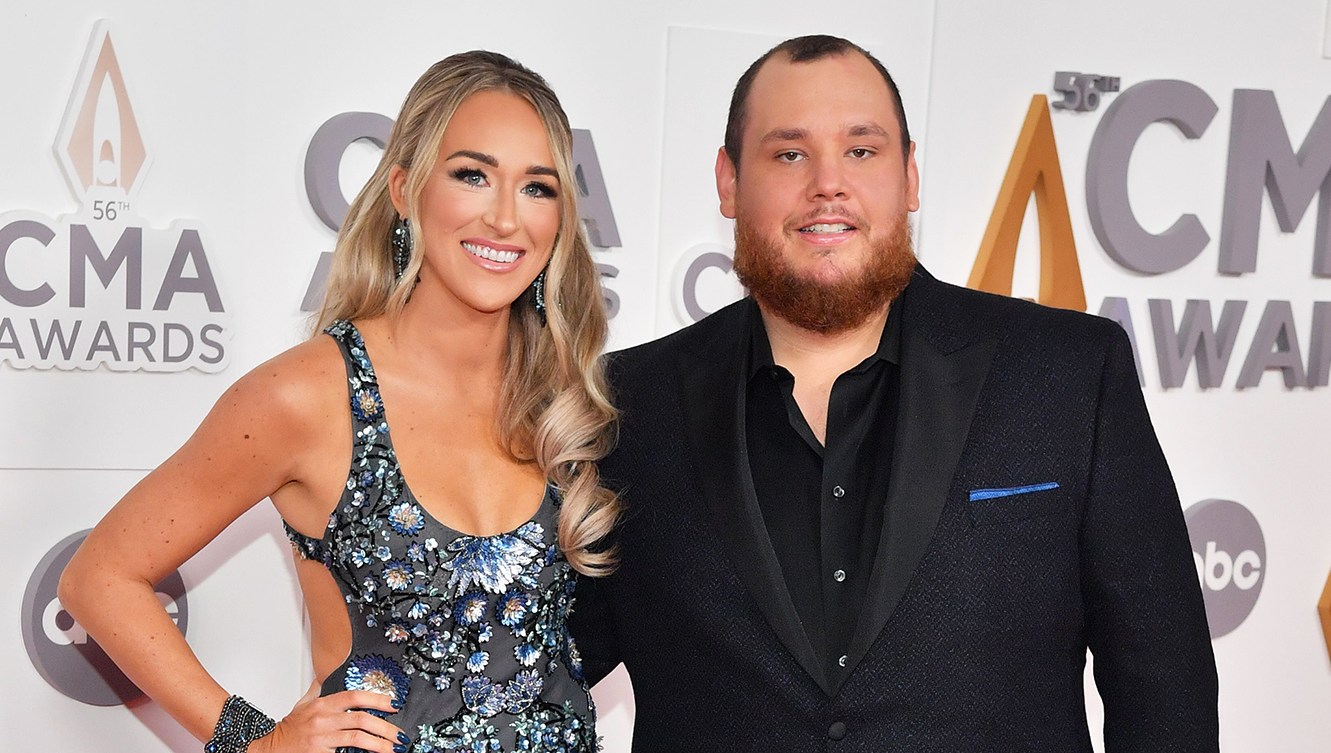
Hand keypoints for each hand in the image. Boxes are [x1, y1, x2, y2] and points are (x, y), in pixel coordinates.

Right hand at [250, 690, 408, 752]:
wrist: (270, 746)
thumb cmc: (290, 728)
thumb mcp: (304, 704)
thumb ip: (318, 690)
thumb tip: (326, 676)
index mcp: (323, 704)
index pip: (355, 696)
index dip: (377, 699)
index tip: (393, 705)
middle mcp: (324, 719)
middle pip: (362, 719)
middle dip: (385, 727)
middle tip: (398, 734)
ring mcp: (322, 737)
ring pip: (358, 738)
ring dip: (379, 744)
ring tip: (393, 748)